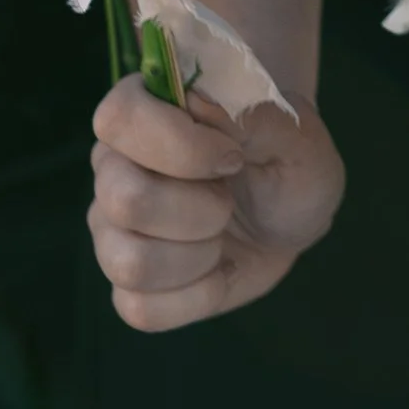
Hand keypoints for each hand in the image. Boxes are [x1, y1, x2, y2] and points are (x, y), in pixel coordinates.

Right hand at [88, 77, 345, 331]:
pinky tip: (216, 271)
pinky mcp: (125, 282)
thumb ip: (257, 114)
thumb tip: (200, 101)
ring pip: (130, 262)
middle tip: (230, 200)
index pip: (120, 120)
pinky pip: (140, 307)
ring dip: (199, 256)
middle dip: (202, 211)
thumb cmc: (288, 163)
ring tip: (222, 234)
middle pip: (125, 200)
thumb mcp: (298, 135)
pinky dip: (196, 296)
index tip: (234, 158)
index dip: (182, 147)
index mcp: (143, 112)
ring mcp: (111, 228)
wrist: (289, 217)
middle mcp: (113, 167)